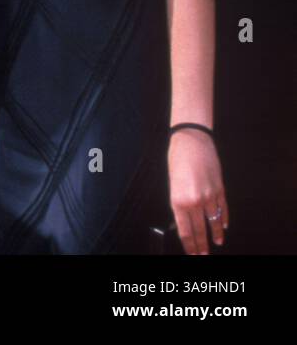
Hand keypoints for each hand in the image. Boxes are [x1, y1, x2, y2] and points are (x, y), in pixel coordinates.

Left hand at [169, 130, 227, 254]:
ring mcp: (209, 196)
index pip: (185, 229)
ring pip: (214, 221)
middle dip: (201, 244)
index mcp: (178, 200)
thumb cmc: (177, 159)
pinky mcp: (220, 189)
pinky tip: (223, 225)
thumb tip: (184, 218)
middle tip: (203, 254)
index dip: (189, 244)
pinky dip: (223, 219)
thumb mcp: (172, 183)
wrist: (191, 141)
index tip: (191, 252)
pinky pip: (222, 209)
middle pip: (199, 229)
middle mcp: (195, 201)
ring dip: (215, 234)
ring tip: (216, 243)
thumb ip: (179, 202)